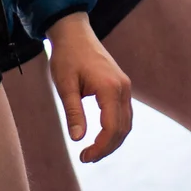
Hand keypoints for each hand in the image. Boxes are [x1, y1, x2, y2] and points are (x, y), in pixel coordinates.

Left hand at [46, 12, 132, 162]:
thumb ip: (73, 112)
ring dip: (113, 140)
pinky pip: (124, 114)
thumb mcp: (65, 85)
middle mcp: (123, 88)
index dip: (100, 147)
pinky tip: (101, 136)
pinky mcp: (122, 86)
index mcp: (109, 88)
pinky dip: (115, 129)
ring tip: (93, 151)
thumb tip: (77, 139)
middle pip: (122, 128)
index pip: (112, 127)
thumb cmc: (67, 57)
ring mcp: (125, 86)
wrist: (75, 33)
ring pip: (126, 123)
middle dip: (107, 147)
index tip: (84, 157)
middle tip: (86, 158)